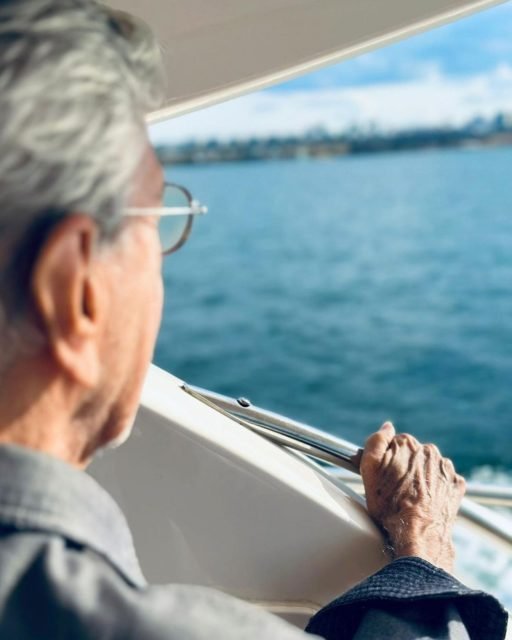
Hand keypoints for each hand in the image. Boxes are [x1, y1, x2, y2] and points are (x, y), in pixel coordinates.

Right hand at [360, 422, 465, 572]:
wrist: (418, 533)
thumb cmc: (390, 504)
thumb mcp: (369, 469)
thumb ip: (376, 441)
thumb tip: (387, 427)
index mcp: (406, 444)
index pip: (394, 443)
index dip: (387, 459)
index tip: (384, 472)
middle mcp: (429, 451)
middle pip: (413, 454)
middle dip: (405, 467)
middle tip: (396, 488)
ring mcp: (445, 468)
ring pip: (429, 467)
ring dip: (421, 477)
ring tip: (411, 497)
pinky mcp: (456, 485)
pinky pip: (444, 480)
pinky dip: (436, 487)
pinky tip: (425, 500)